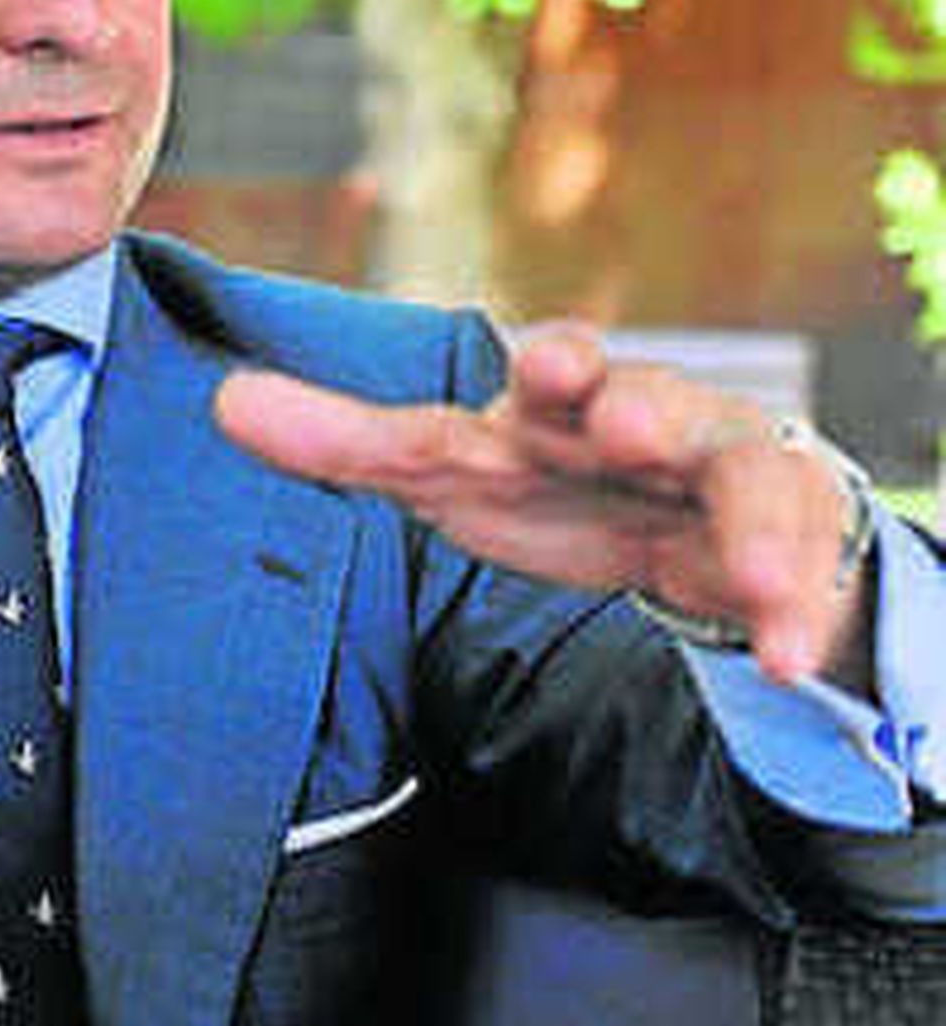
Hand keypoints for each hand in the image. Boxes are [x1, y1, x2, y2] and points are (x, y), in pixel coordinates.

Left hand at [215, 322, 868, 687]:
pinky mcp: (786, 535)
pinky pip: (799, 575)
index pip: (544, 381)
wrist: (700, 507)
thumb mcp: (460, 465)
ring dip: (748, 524)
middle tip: (631, 425)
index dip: (548, 370)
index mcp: (559, 406)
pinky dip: (794, 618)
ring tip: (757, 577)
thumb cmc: (564, 476)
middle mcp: (647, 419)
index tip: (544, 368)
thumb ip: (352, 442)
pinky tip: (788, 656)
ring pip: (744, 479)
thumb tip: (225, 400)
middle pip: (651, 401)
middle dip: (641, 407)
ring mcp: (723, 471)